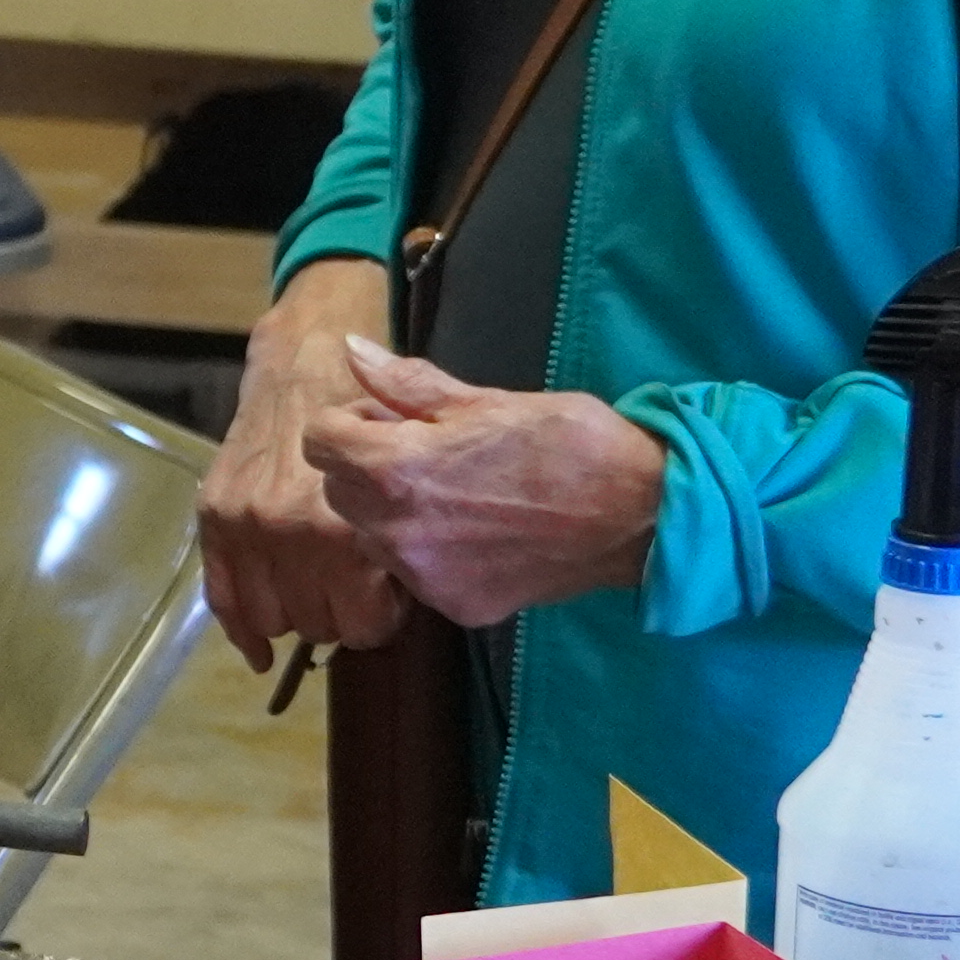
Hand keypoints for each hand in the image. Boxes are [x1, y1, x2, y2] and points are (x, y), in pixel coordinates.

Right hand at [201, 257, 409, 670]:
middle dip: (340, 616)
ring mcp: (247, 525)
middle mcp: (290, 532)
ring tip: (318, 589)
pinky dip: (242, 631)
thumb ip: (405, 541)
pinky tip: (259, 651)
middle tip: (354, 590)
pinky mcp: (215, 515)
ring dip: (297, 615)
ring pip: (273, 618)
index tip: (386, 597)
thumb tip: (405, 602)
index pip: (364, 626)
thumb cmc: (372, 416)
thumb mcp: (411, 477)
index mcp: (345, 527)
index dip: (380, 618)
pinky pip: (222, 594)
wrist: (310, 358)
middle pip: (317, 625)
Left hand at [301, 337, 666, 625]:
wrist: (640, 513)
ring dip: (393, 513)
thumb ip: (405, 384)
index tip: (390, 419)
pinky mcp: (456, 608)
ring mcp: (426, 577)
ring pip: (372, 537)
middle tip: (425, 452)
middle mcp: (397, 531)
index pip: (318, 441)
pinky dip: (430, 554)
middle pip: (337, 491)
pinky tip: (476, 533)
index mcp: (395, 469)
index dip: (350, 422)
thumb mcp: (486, 399)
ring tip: (454, 494)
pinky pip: (414, 575)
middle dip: (366, 466)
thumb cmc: (568, 442)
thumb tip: (352, 351)